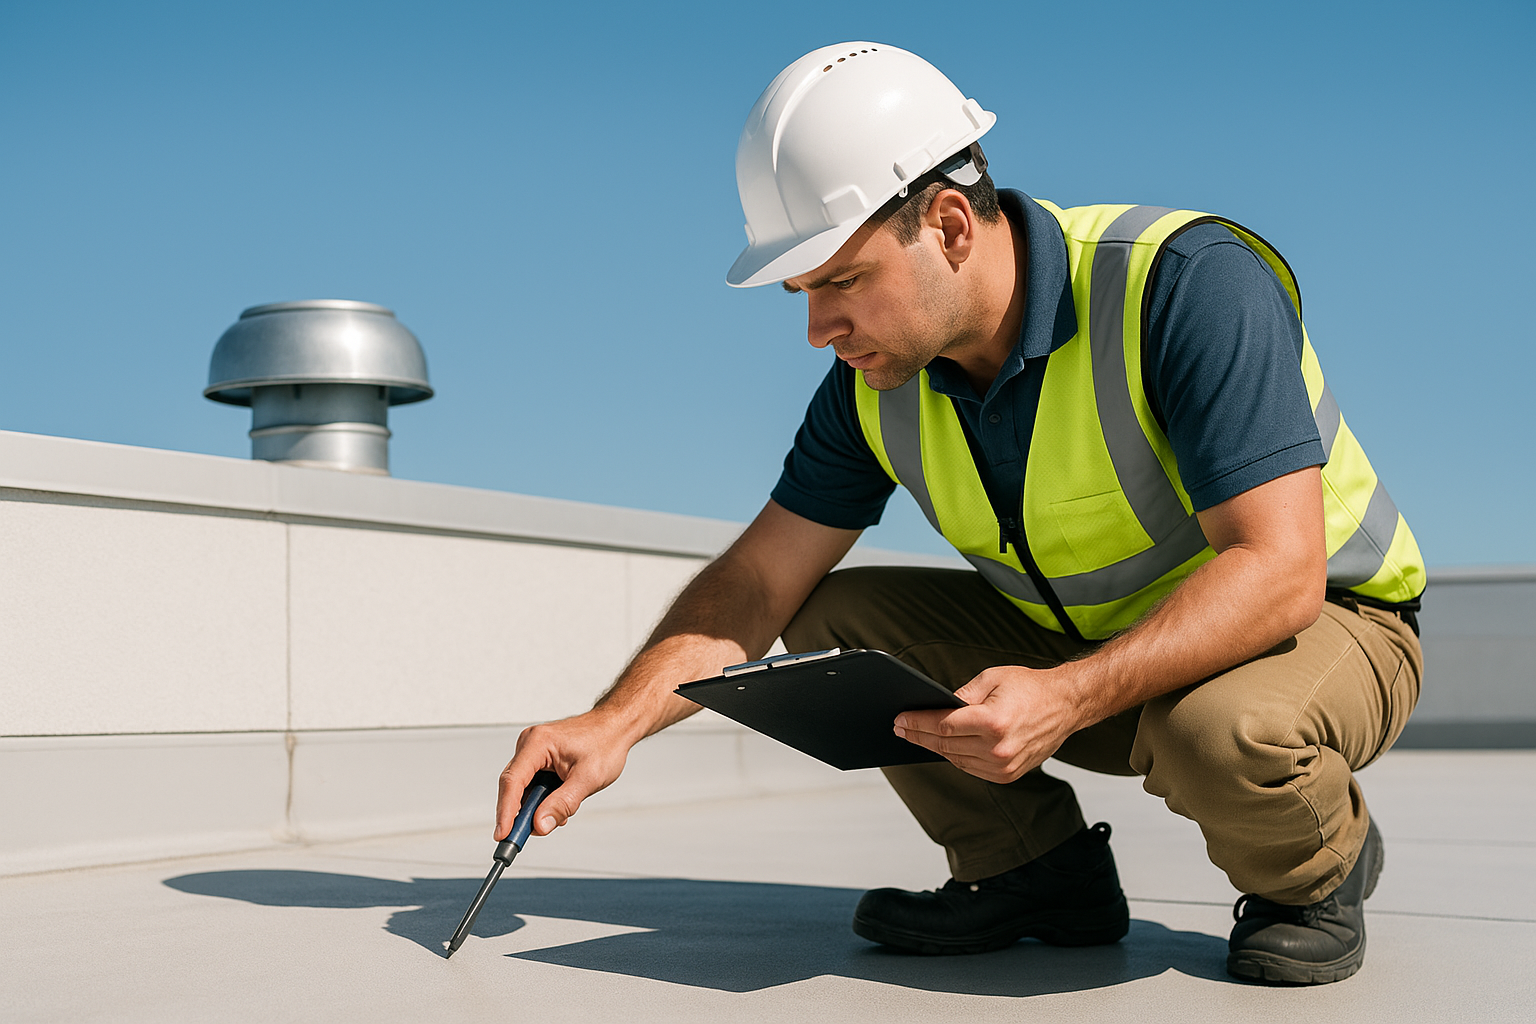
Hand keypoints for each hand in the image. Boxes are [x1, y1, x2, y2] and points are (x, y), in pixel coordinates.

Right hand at [494, 709, 634, 839]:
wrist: (616, 727)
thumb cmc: (606, 743)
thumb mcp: (588, 778)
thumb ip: (563, 803)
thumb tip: (540, 825)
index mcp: (538, 742)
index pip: (513, 781)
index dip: (506, 811)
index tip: (503, 834)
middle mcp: (530, 744)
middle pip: (513, 786)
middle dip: (519, 815)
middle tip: (521, 839)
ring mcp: (533, 750)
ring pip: (523, 788)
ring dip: (536, 807)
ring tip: (558, 816)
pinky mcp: (539, 758)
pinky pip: (532, 784)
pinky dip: (543, 799)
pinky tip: (560, 804)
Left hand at [893, 665, 1084, 783]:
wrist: (1066, 705)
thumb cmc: (1030, 688)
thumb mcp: (992, 678)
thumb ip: (961, 695)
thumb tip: (936, 707)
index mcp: (994, 722)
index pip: (944, 726)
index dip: (917, 723)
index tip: (900, 719)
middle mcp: (998, 748)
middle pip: (945, 745)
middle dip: (919, 735)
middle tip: (900, 728)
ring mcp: (1004, 766)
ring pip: (956, 760)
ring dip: (934, 748)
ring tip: (916, 737)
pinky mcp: (1008, 775)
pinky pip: (971, 768)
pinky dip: (955, 758)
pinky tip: (942, 747)